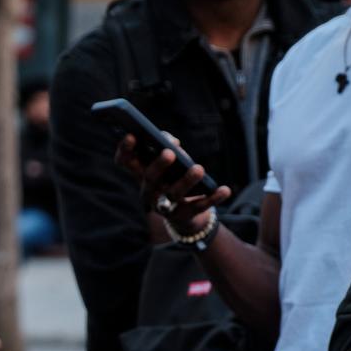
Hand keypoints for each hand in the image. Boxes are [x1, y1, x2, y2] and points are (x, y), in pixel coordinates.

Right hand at [114, 133, 229, 236]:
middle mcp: (149, 192)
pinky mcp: (184, 215)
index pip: (125, 163)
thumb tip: (173, 143)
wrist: (183, 213)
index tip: (132, 135)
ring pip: (173, 194)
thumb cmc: (173, 178)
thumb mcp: (170, 162)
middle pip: (150, 179)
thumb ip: (169, 148)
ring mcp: (165, 206)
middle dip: (159, 165)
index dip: (125, 150)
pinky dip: (212, 198)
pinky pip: (199, 206)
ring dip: (186, 181)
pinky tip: (225, 189)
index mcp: (140, 175)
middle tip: (169, 152)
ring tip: (198, 168)